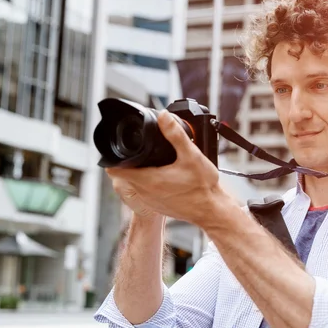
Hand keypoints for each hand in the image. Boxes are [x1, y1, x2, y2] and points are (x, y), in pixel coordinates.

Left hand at [105, 110, 230, 226]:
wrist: (212, 211)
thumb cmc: (203, 187)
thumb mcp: (191, 155)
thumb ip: (175, 134)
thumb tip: (164, 117)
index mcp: (148, 180)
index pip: (115, 170)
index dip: (115, 157)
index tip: (122, 149)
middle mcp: (145, 193)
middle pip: (126, 174)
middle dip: (131, 162)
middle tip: (144, 152)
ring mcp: (150, 201)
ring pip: (136, 183)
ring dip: (141, 172)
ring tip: (155, 163)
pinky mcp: (158, 206)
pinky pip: (146, 192)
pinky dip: (150, 183)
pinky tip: (165, 177)